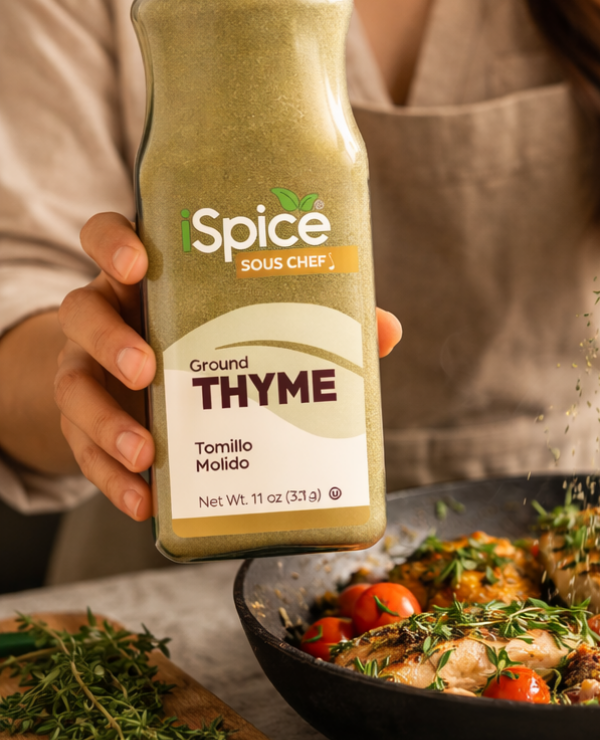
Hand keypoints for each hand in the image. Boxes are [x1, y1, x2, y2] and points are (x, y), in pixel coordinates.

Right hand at [54, 212, 401, 520]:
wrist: (153, 389)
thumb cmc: (215, 339)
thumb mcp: (252, 322)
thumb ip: (316, 320)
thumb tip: (386, 329)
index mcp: (149, 277)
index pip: (109, 238)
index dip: (113, 243)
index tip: (139, 262)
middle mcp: (109, 317)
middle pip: (82, 312)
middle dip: (110, 340)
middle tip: (148, 369)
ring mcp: (92, 372)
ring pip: (75, 386)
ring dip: (106, 422)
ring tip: (147, 451)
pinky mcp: (88, 426)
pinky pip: (86, 453)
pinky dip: (112, 479)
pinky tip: (144, 501)